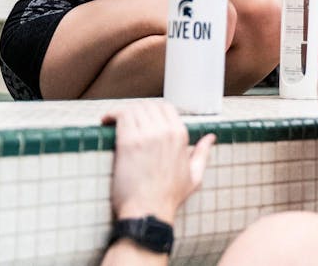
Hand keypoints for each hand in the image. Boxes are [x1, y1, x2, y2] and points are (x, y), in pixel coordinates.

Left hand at [102, 100, 214, 223]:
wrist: (148, 212)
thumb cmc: (169, 197)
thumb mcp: (194, 176)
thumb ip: (203, 153)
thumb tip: (211, 138)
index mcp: (180, 136)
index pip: (165, 107)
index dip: (152, 109)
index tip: (142, 117)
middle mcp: (165, 131)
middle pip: (148, 105)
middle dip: (136, 110)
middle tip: (126, 120)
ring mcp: (146, 135)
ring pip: (133, 109)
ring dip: (123, 112)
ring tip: (114, 121)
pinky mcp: (128, 143)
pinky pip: (120, 117)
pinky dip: (112, 115)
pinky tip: (106, 121)